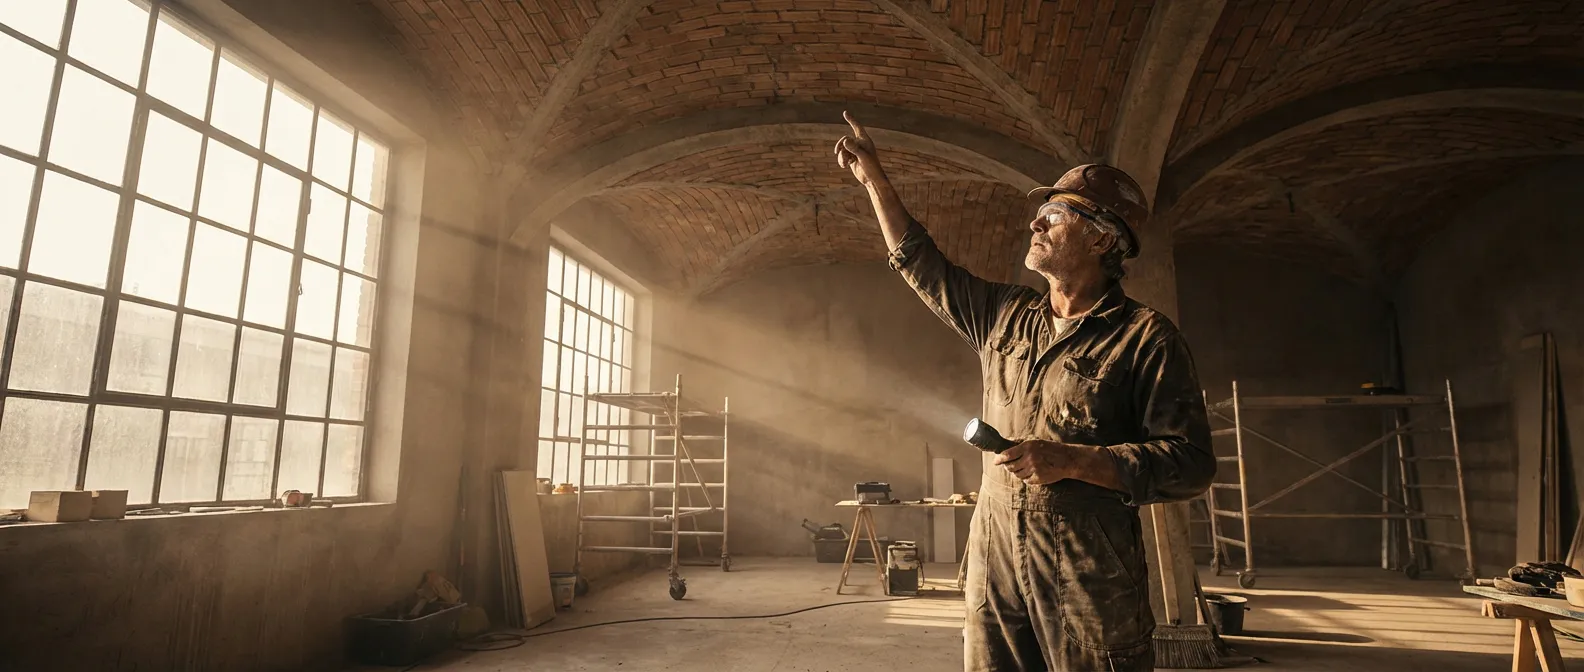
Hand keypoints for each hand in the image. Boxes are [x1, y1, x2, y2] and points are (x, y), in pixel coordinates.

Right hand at [833, 111, 883, 186]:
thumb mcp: (862, 157)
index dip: (851, 119)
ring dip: (842, 156)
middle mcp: (859, 144)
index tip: (845, 112)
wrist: (872, 179)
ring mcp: (855, 151)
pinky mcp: (851, 158)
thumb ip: (854, 148)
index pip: (857, 127)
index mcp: (865, 140)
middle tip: (837, 152)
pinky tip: (845, 166)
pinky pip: (842, 156)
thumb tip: (844, 141)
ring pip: (842, 149)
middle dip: (840, 146)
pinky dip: (842, 161)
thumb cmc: (871, 167)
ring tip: (846, 163)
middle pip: (845, 140)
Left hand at [994, 441, 1129, 491]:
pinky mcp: (1038, 478)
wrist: (1068, 460)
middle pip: (1010, 466)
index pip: (1007, 455)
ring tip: (1026, 467)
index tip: (995, 461)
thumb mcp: (1036, 442)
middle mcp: (1029, 458)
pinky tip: (1033, 472)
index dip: (999, 459)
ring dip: (1018, 472)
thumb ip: (1021, 445)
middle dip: (1009, 466)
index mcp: (1028, 446)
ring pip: (1017, 474)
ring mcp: (1034, 469)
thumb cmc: (1051, 449)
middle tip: (1011, 464)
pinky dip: (1027, 478)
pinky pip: (1026, 480)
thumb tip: (1006, 445)